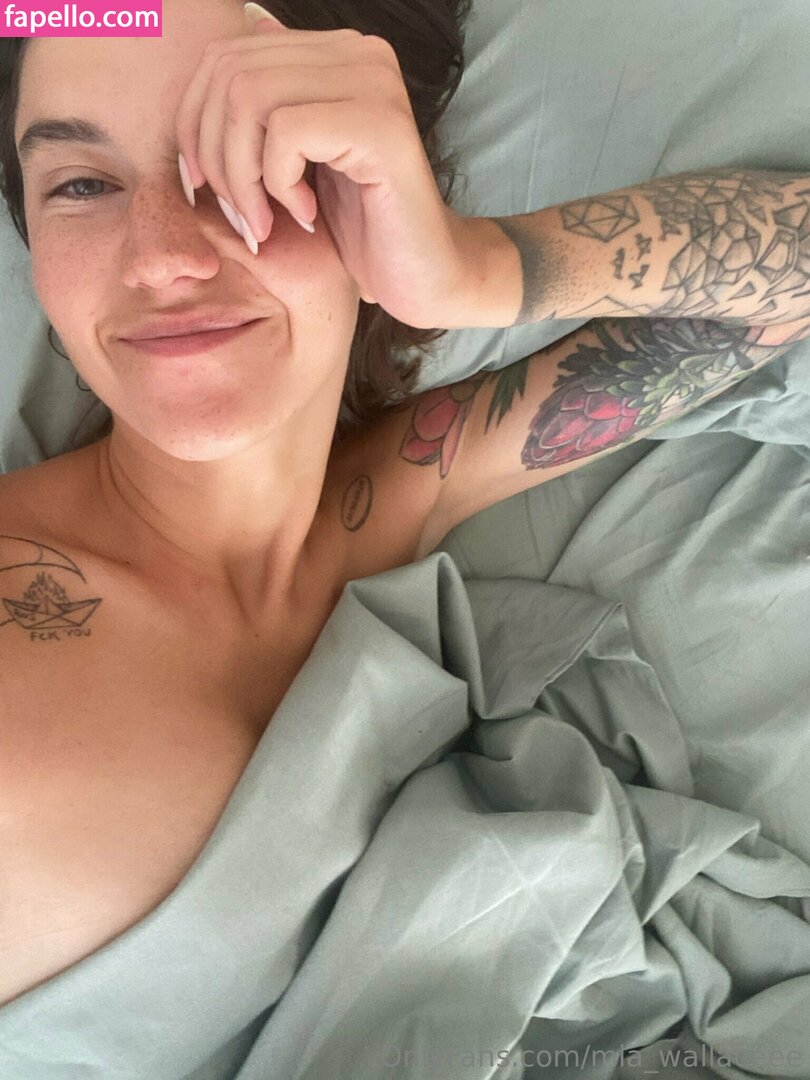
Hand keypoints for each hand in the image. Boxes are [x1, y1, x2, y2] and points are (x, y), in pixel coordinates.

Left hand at [174, 3, 474, 327]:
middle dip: (213, 153)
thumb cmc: (362, 229)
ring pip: (249, 98)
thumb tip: (235, 43)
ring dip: (240, 174)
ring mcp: (374, 84)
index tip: (205, 183)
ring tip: (264, 220)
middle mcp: (359, 53)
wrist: (426, 277)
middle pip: (230, 73)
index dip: (194, 122)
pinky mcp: (382, 125)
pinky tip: (305, 213)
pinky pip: (286, 132)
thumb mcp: (297, 164)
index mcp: (336, 53)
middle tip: (238, 211)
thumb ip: (267, 109)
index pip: (226, 56)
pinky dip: (277, 183)